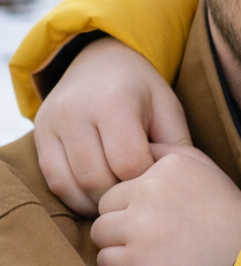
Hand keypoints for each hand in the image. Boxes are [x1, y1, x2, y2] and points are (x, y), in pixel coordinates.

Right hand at [35, 37, 191, 216]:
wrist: (100, 62)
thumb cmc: (142, 93)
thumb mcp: (168, 110)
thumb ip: (175, 148)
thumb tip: (177, 189)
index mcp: (114, 100)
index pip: (129, 163)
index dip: (146, 181)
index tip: (156, 180)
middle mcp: (75, 110)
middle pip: (98, 179)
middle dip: (121, 195)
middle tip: (139, 196)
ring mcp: (52, 123)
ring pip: (73, 185)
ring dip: (99, 202)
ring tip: (120, 197)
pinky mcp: (39, 135)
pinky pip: (55, 182)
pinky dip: (77, 198)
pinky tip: (98, 196)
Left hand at [91, 146, 240, 265]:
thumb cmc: (234, 223)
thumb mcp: (210, 173)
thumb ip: (172, 155)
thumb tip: (139, 148)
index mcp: (169, 165)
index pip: (124, 178)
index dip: (137, 201)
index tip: (160, 217)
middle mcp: (151, 189)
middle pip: (106, 204)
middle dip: (122, 222)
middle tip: (152, 239)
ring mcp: (141, 226)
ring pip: (99, 233)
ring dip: (118, 246)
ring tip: (150, 255)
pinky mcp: (137, 261)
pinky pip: (104, 262)